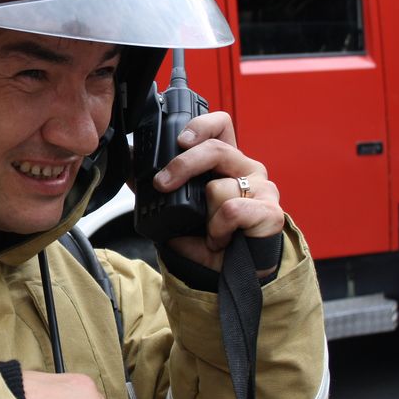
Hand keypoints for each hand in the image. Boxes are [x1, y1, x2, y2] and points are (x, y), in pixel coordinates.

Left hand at [151, 111, 283, 270]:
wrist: (230, 273)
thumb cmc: (209, 235)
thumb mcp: (179, 204)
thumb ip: (160, 180)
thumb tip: (129, 160)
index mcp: (227, 162)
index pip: (221, 126)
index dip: (202, 126)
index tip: (180, 140)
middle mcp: (247, 169)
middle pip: (215, 150)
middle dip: (183, 166)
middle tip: (162, 184)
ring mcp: (262, 190)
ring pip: (217, 188)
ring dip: (204, 217)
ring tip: (209, 232)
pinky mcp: (270, 212)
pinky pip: (231, 211)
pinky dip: (217, 231)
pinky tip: (219, 240)